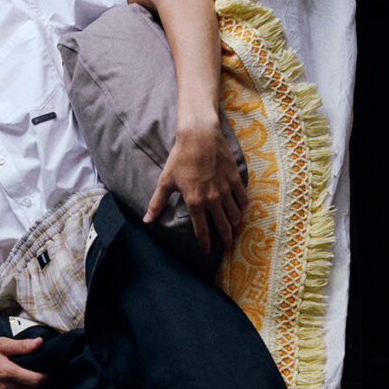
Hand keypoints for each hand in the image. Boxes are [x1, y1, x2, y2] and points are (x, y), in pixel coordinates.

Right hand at [0, 336, 48, 388]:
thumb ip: (21, 346)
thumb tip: (40, 343)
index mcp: (7, 372)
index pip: (36, 381)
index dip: (46, 377)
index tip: (48, 370)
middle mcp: (5, 388)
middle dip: (41, 384)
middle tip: (42, 374)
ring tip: (31, 378)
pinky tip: (18, 383)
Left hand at [144, 122, 247, 254]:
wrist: (199, 136)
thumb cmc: (180, 157)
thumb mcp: (166, 181)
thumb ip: (157, 203)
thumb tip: (146, 221)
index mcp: (195, 202)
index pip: (202, 230)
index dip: (205, 244)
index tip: (207, 252)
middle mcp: (212, 199)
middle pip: (223, 227)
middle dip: (226, 240)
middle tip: (227, 247)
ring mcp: (225, 190)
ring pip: (235, 215)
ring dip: (234, 225)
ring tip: (233, 229)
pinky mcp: (234, 179)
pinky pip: (242, 199)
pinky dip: (242, 208)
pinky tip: (240, 211)